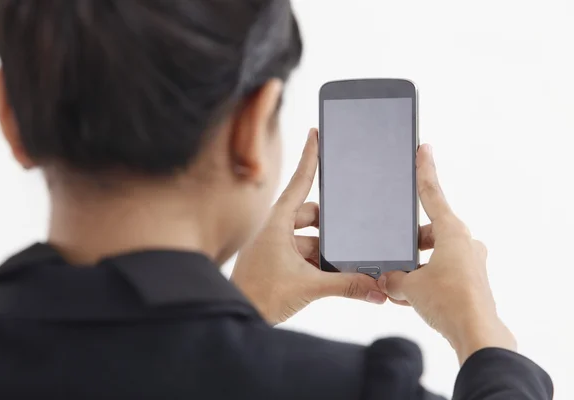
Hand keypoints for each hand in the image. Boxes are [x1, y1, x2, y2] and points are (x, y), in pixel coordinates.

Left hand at [231, 129, 386, 324]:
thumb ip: (346, 285)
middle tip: (354, 228)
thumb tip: (378, 288)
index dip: (310, 157)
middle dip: (332, 223)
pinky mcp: (280, 263)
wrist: (238, 317)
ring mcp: (278, 247)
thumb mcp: (308, 286)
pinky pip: (306, 255)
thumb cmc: (259, 294)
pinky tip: (338, 275)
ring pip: (312, 238)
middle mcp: (277, 230)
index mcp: (277, 222)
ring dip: (329, 249)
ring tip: (349, 261)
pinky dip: (322, 263)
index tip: (316, 133)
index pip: (299, 182)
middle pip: (312, 214)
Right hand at [378, 144, 515, 364]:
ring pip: (435, 255)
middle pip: (429, 232)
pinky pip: (442, 273)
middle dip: (409, 244)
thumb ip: (393, 278)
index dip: (424, 170)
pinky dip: (426, 281)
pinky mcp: (472, 281)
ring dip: (416, 267)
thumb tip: (387, 280)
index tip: (424, 149)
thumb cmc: (449, 302)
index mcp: (452, 232)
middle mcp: (465, 243)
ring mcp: (471, 262)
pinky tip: (410, 298)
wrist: (476, 334)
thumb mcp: (409, 286)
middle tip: (392, 257)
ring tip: (398, 286)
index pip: (432, 194)